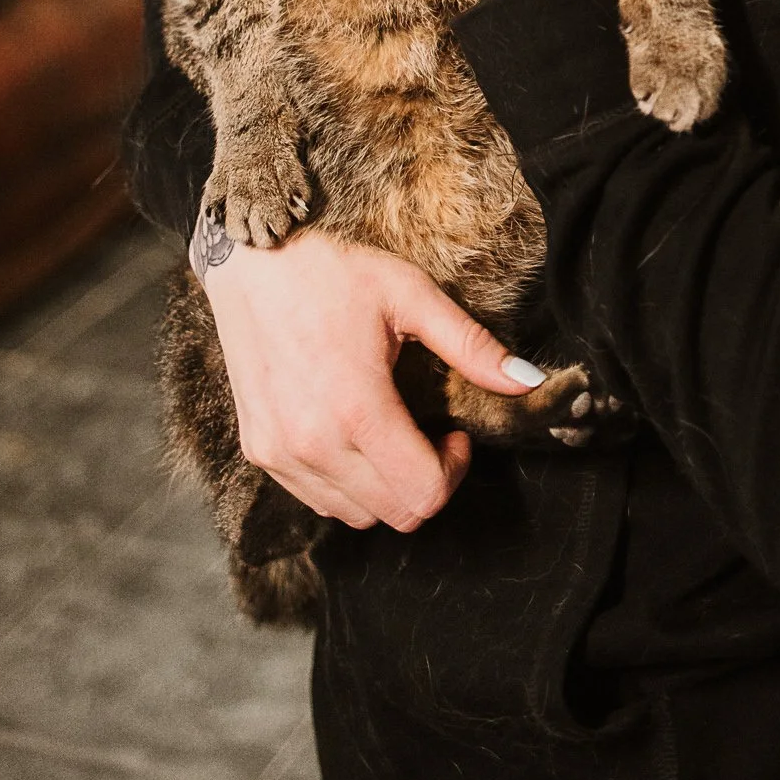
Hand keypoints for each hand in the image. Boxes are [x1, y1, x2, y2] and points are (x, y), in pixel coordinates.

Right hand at [196, 221, 545, 530]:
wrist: (250, 263)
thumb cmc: (333, 273)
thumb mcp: (410, 296)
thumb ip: (471, 346)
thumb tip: (528, 382)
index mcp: (357, 408)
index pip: (423, 494)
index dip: (454, 472)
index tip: (455, 433)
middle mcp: (313, 444)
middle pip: (395, 514)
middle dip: (427, 482)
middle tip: (429, 435)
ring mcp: (281, 453)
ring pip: (356, 515)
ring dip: (387, 487)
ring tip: (391, 432)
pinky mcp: (259, 451)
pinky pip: (318, 499)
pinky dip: (347, 484)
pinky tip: (353, 434)